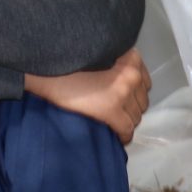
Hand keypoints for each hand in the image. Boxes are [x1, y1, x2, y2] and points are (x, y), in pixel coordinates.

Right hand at [24, 48, 150, 144]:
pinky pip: (126, 129)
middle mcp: (132, 74)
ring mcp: (124, 92)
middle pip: (142, 101)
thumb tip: (118, 82)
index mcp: (130, 57)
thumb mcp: (99, 53)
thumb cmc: (68, 58)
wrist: (48, 65)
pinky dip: (123, 135)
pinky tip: (117, 137)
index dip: (134, 93)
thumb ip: (115, 63)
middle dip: (131, 107)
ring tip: (114, 123)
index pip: (143, 82)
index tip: (124, 99)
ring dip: (127, 120)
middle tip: (116, 111)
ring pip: (136, 116)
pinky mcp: (111, 109)